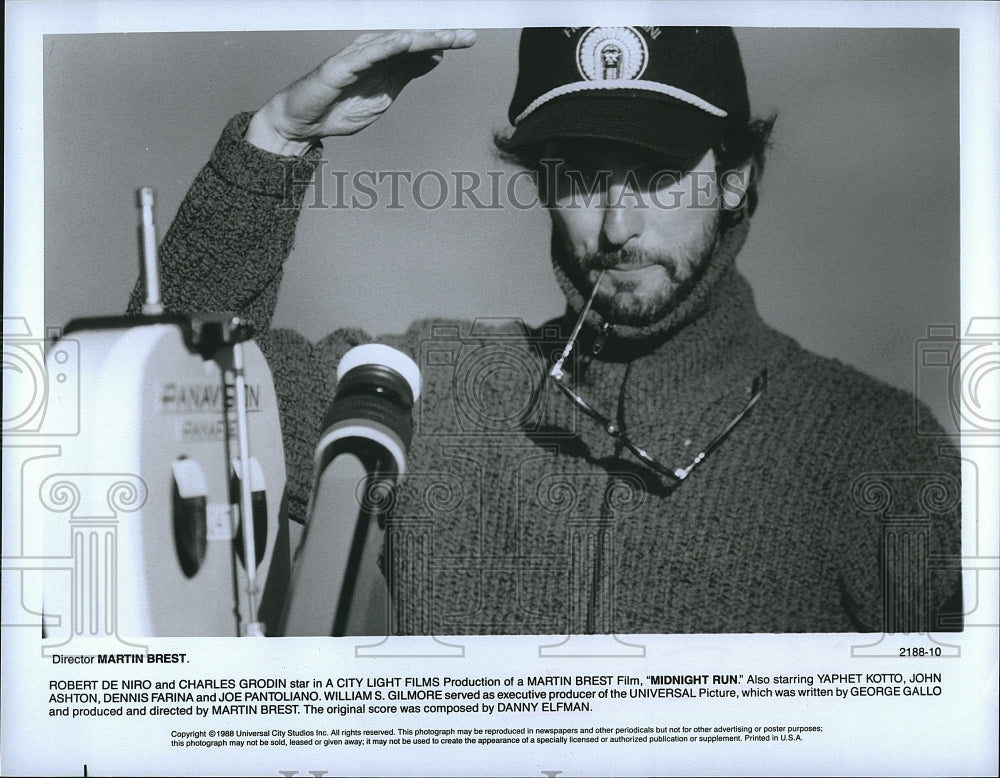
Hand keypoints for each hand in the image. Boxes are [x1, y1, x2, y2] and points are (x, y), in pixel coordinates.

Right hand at [247, 29, 476, 154]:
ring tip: (445, 36)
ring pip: (393, 42)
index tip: (469, 38)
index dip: (444, 41)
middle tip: (468, 35)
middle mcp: (373, 52)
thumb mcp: (384, 94)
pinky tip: (406, 41)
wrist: (304, 124)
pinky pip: (367, 54)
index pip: (419, 47)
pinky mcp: (340, 67)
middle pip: (411, 40)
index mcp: (385, 60)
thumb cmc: (340, 107)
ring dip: (420, 38)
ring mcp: (357, 57)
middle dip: (440, 37)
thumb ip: (407, 74)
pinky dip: (387, 46)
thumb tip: (436, 57)